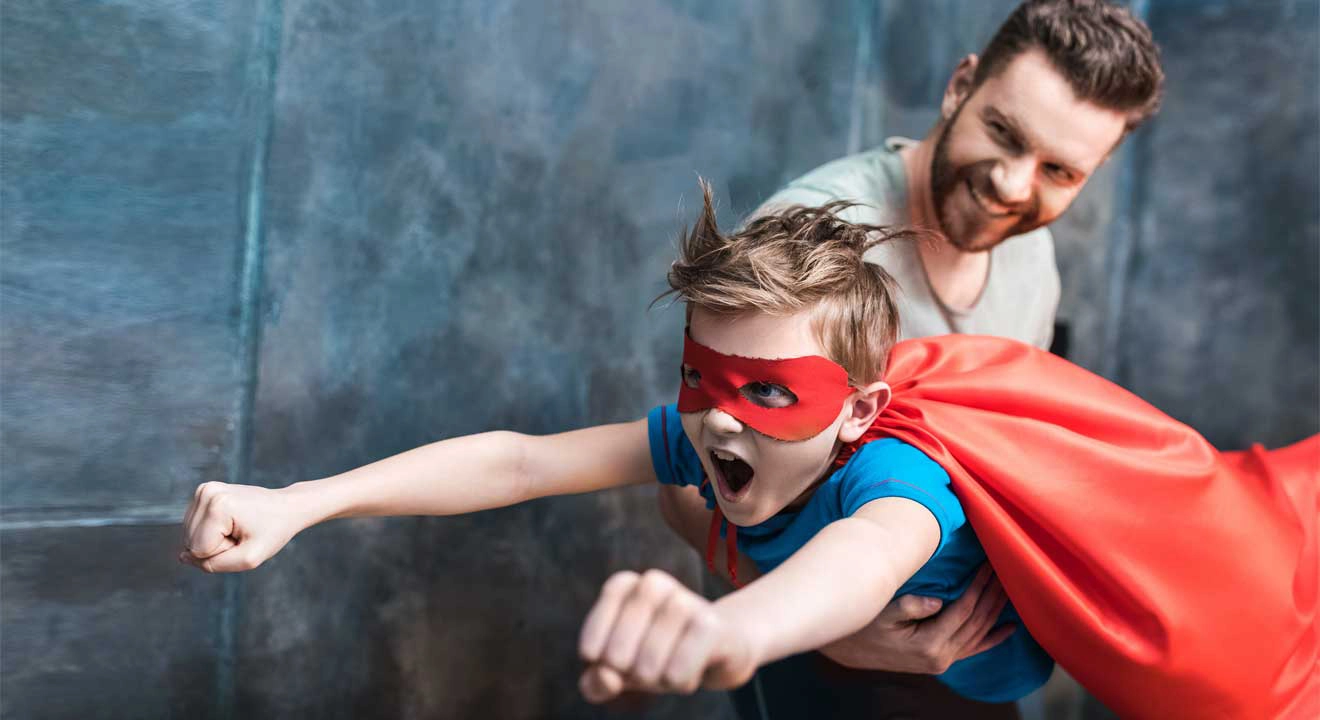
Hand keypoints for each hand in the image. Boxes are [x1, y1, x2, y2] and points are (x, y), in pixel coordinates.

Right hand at [178, 482, 307, 572]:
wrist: (286, 507)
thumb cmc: (272, 531)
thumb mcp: (250, 558)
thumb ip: (214, 565)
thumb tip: (183, 557)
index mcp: (217, 506)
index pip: (199, 551)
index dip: (223, 552)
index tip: (244, 538)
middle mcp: (206, 492)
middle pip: (192, 542)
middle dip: (218, 546)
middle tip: (242, 534)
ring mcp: (203, 490)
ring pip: (191, 536)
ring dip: (215, 539)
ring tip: (238, 527)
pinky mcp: (203, 492)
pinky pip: (194, 527)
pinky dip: (212, 530)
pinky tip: (231, 521)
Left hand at [577, 569, 756, 702]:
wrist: (717, 652)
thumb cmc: (658, 656)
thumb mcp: (622, 671)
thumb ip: (598, 681)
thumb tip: (605, 677)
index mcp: (627, 585)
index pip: (608, 600)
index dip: (596, 633)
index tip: (594, 657)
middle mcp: (655, 584)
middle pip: (621, 642)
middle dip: (624, 669)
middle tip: (638, 675)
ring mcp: (686, 601)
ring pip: (652, 655)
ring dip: (653, 677)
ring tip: (663, 677)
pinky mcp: (712, 625)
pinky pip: (685, 658)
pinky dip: (678, 677)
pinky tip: (681, 680)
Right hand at [818, 564, 1014, 673]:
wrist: (849, 649)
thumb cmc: (863, 625)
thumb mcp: (883, 611)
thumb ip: (911, 606)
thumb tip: (939, 600)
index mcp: (929, 644)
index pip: (964, 610)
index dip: (978, 586)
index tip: (988, 565)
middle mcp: (941, 657)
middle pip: (977, 621)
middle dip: (992, 594)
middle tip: (1005, 569)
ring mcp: (943, 661)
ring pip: (979, 634)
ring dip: (995, 610)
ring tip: (1009, 587)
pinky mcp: (941, 660)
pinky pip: (974, 649)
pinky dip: (993, 638)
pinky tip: (1009, 629)